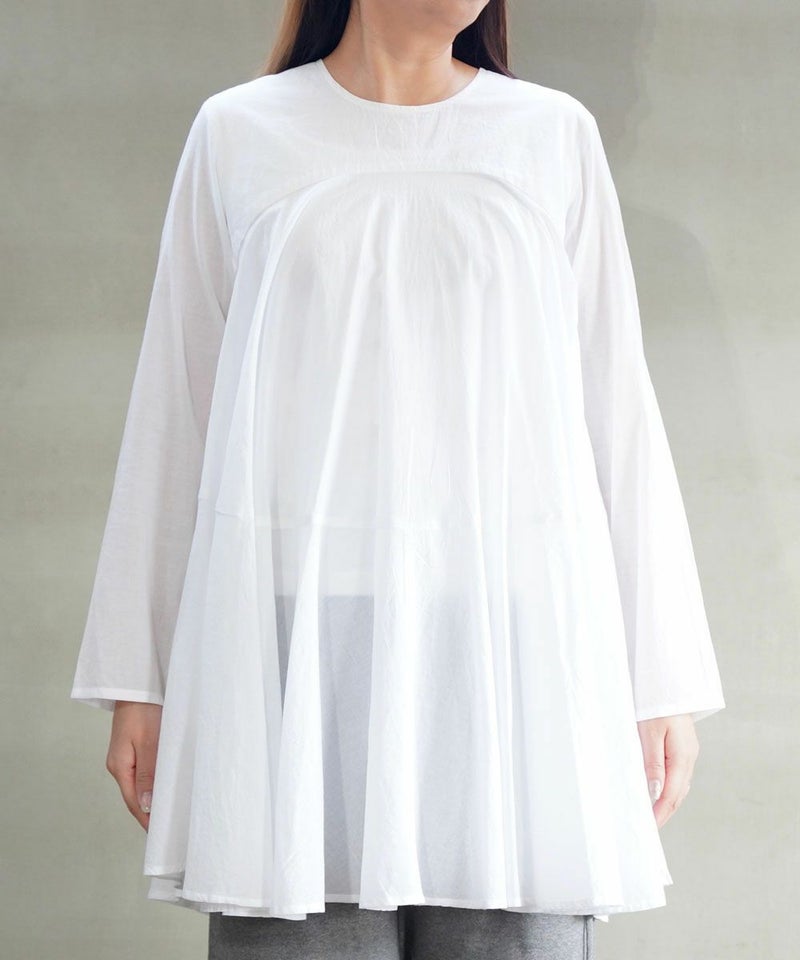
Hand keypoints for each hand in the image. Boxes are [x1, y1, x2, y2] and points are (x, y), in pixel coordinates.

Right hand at [106, 701, 162, 830]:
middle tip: (170, 827)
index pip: (134, 802)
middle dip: (151, 812)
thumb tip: (147, 805)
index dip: (147, 819)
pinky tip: (166, 786)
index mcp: (120, 767)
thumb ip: (148, 773)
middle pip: (135, 796)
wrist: (137, 685)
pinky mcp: (133, 748)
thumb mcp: (149, 742)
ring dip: (154, 797)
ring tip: (171, 811)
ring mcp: (125, 757)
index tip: (161, 834)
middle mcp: (119, 765)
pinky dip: (154, 782)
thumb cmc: (144, 710)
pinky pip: (143, 771)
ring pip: (140, 784)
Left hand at [637, 713, 698, 828]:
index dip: (660, 812)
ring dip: (668, 802)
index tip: (649, 826)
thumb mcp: (650, 734)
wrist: (668, 683)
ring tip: (653, 816)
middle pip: (679, 793)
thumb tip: (656, 793)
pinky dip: (670, 788)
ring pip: (680, 786)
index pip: (672, 793)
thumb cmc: (656, 706)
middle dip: (665, 812)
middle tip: (650, 827)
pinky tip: (660, 792)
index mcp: (683, 756)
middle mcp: (689, 757)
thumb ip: (653, 764)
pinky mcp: (684, 748)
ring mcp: (689, 753)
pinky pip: (678, 775)